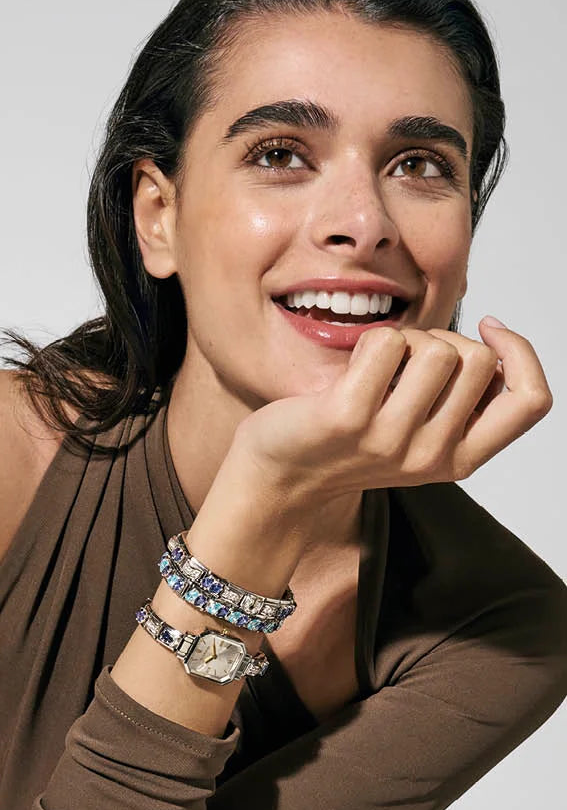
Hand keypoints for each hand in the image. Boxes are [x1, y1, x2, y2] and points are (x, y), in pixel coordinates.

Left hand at [233, 318, 552, 499]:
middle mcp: (431, 456)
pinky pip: (386, 343)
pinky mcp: (348, 418)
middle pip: (479, 360)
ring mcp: (390, 439)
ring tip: (375, 367)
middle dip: (444, 340)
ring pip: (437, 349)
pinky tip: (350, 368)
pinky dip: (371, 340)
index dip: (520, 354)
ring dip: (406, 339)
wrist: (277, 480)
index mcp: (459, 461)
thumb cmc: (346, 446)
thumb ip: (458, 402)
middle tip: (404, 360)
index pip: (531, 402)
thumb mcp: (417, 435)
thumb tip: (493, 344)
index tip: (487, 329)